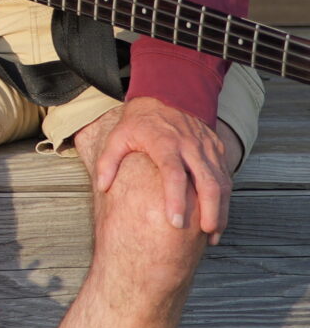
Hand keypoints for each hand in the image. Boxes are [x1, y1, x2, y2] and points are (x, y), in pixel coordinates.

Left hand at [83, 95, 233, 241]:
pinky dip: (225, 199)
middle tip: (206, 234)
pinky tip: (219, 217)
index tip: (176, 223)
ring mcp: (207, 148)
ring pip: (221, 182)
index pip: (174, 174)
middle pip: (207, 182)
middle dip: (210, 210)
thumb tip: (102, 187)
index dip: (176, 200)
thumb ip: (109, 161)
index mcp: (165, 143)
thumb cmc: (141, 121)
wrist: (169, 93)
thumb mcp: (119, 136)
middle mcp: (190, 147)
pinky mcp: (217, 150)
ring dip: (221, 209)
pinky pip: (226, 177)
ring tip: (213, 233)